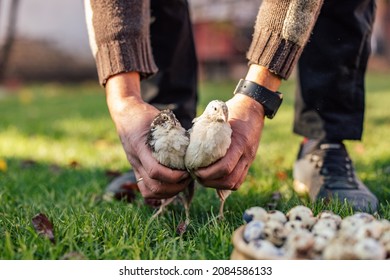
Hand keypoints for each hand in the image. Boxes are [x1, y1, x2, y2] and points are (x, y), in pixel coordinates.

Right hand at [106, 72, 190, 198]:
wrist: (124, 113)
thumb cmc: (143, 113)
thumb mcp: (159, 118)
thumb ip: (173, 131)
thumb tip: (192, 143)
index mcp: (140, 147)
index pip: (155, 171)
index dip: (173, 176)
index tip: (187, 171)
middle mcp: (135, 160)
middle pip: (153, 186)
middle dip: (174, 187)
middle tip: (188, 178)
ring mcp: (134, 166)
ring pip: (148, 191)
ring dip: (167, 192)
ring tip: (181, 183)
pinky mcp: (136, 169)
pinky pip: (145, 188)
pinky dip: (159, 192)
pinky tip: (171, 185)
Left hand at [194, 93, 264, 190]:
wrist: (253, 107)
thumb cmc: (233, 111)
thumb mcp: (219, 117)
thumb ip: (206, 129)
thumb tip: (189, 142)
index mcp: (239, 143)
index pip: (224, 167)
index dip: (208, 173)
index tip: (194, 170)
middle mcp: (246, 154)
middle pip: (229, 179)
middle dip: (210, 181)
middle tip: (196, 176)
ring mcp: (249, 159)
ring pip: (234, 183)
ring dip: (217, 185)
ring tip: (203, 179)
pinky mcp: (249, 162)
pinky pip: (239, 180)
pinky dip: (225, 183)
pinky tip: (214, 178)